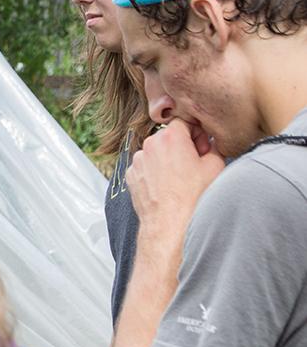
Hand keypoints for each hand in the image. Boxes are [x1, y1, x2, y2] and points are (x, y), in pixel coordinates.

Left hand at [127, 119, 224, 242]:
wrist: (170, 224)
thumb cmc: (194, 196)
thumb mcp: (215, 165)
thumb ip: (214, 145)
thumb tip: (211, 141)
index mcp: (170, 137)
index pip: (184, 121)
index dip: (196, 134)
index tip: (202, 149)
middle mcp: (149, 145)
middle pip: (168, 136)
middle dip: (182, 145)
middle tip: (194, 164)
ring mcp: (137, 161)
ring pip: (156, 152)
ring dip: (167, 159)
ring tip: (180, 178)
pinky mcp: (130, 176)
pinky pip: (146, 167)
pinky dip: (155, 172)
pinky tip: (167, 186)